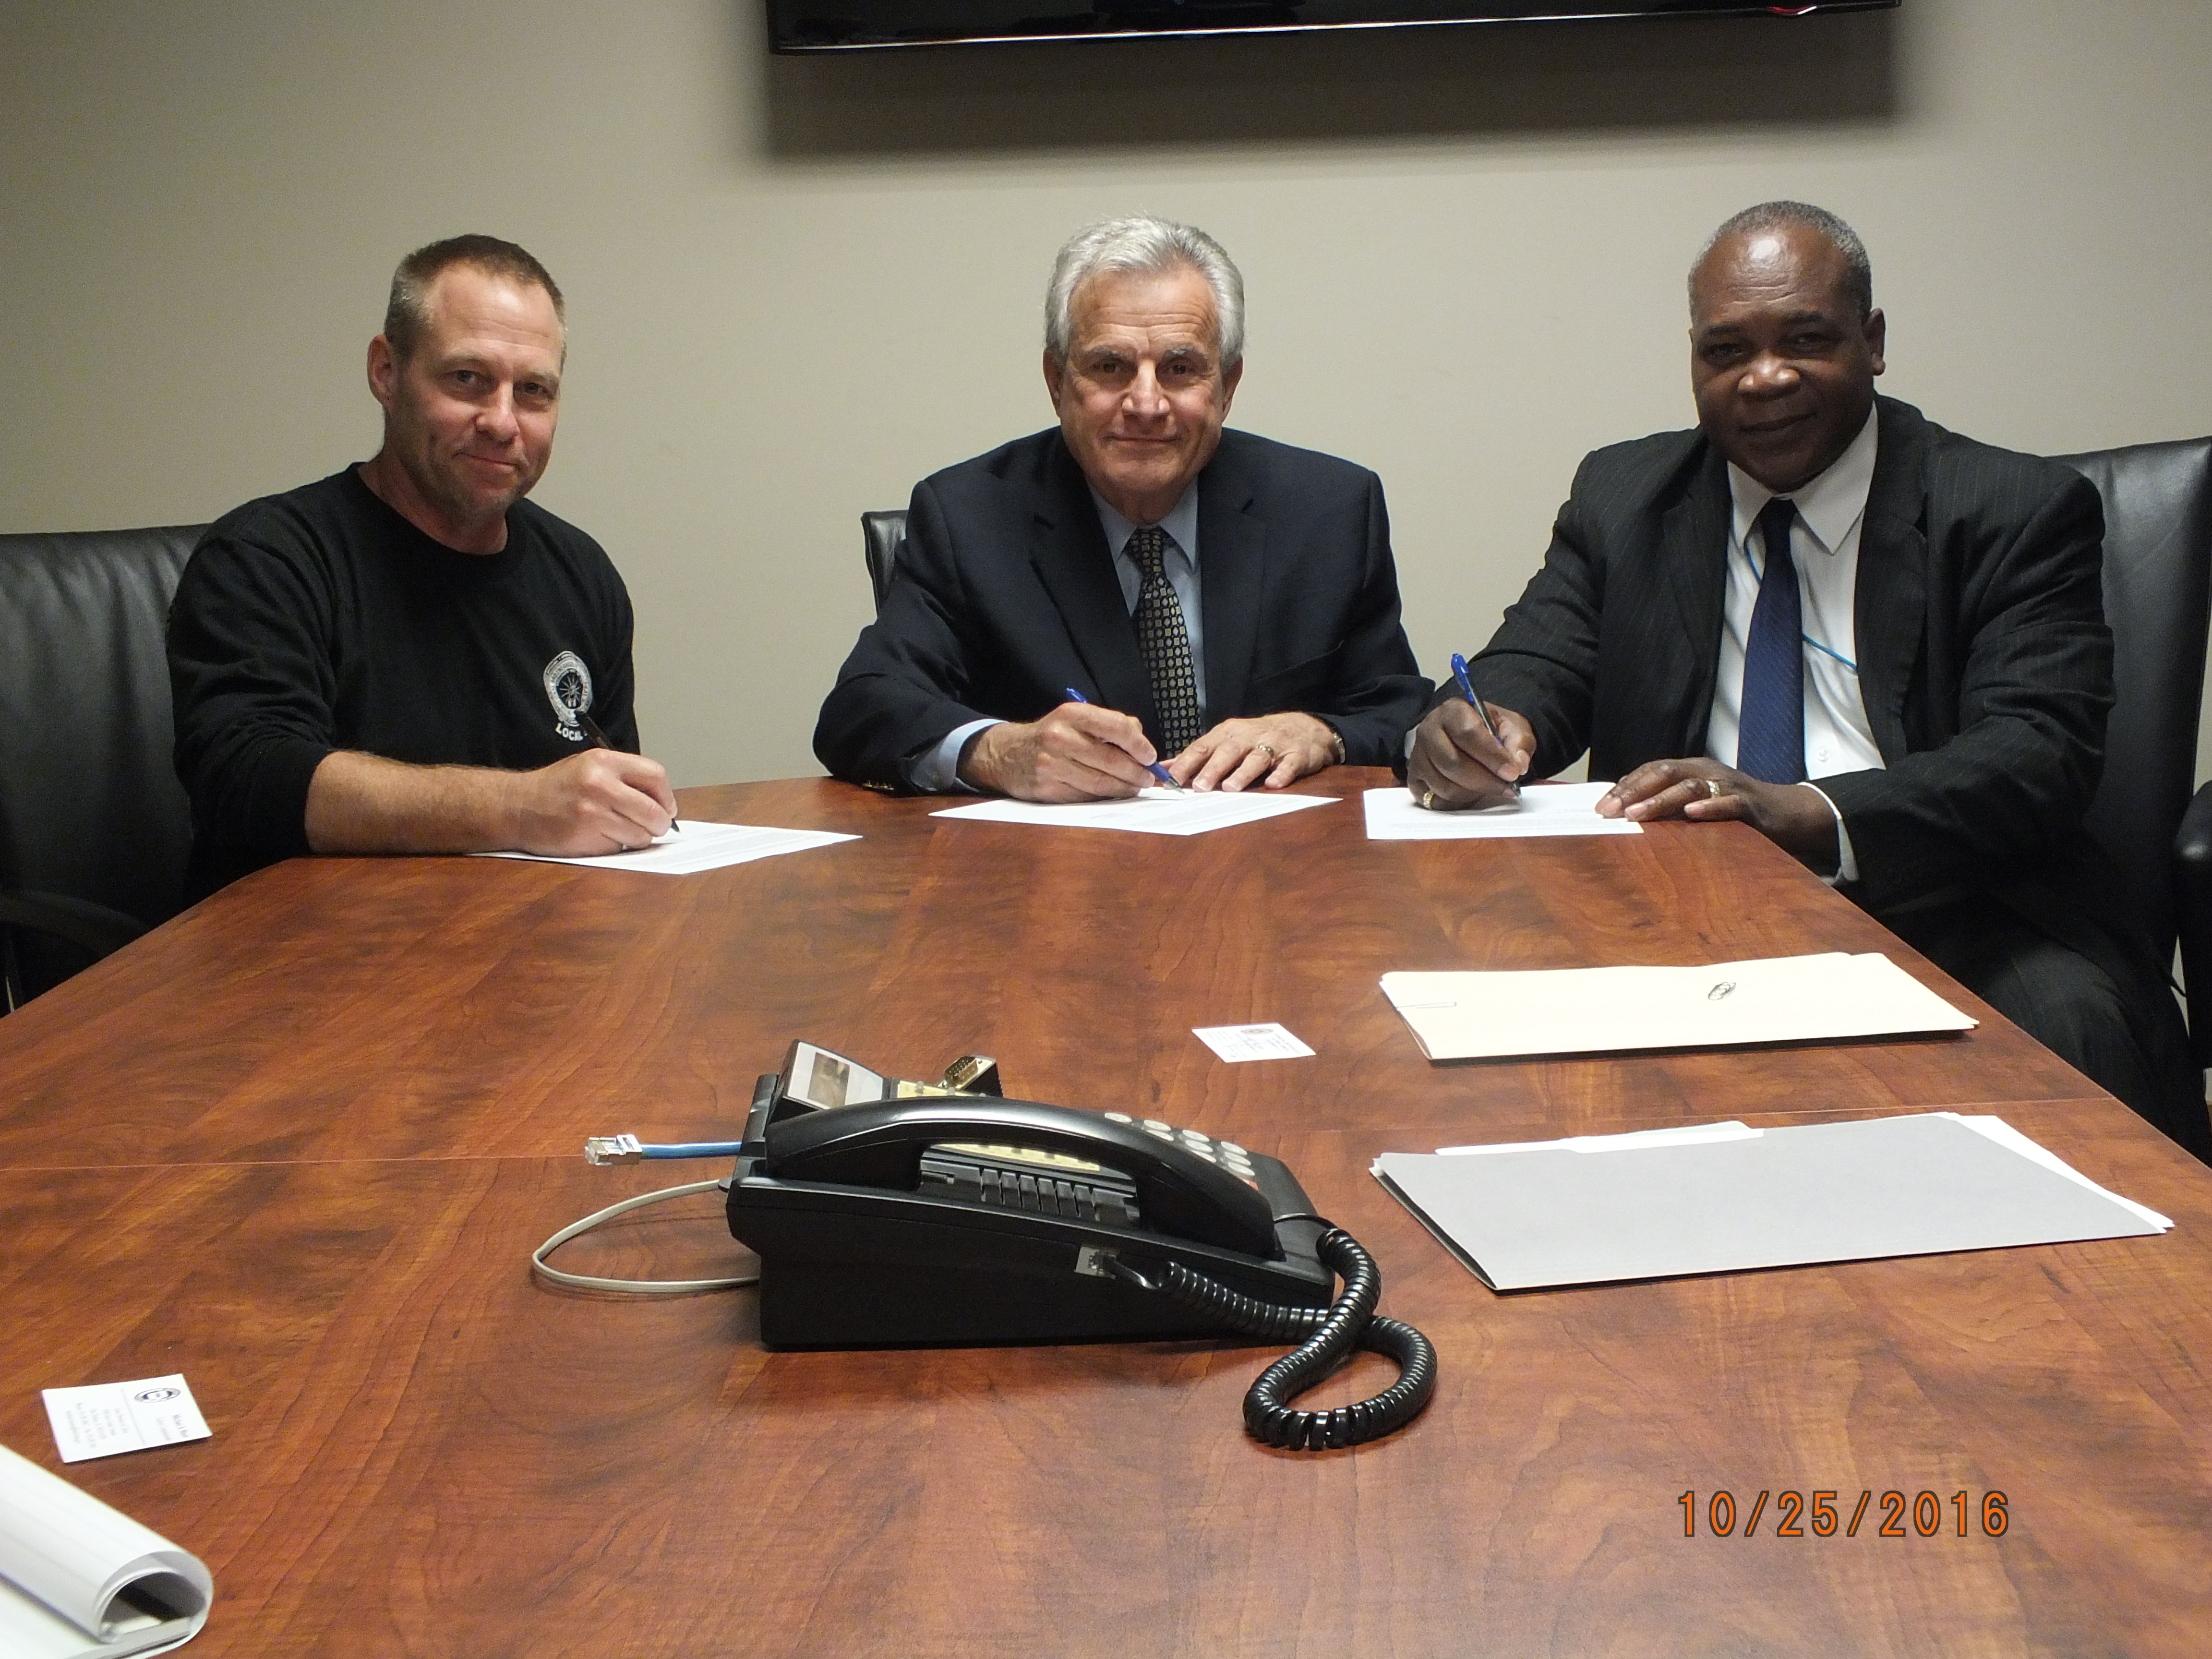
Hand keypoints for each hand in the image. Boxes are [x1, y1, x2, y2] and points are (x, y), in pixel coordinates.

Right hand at [509, 748, 677, 853]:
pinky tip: (599, 836)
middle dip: (660, 823)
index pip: (655, 776)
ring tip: (620, 829)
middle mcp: (599, 785)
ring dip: (638, 837)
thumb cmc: (558, 788)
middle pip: (654, 811)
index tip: (667, 808)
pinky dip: (616, 846)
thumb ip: (625, 778)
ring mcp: (592, 813)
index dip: (666, 796)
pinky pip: (619, 848)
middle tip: (654, 826)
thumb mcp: (590, 766)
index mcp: (604, 762)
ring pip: (640, 835)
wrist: (516, 807)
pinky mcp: (585, 838)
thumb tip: (663, 802)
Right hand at [960, 703, 1157, 801]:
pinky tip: (1112, 794)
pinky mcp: (1048, 788)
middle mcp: (1060, 737)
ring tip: (1134, 787)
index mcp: (1072, 714)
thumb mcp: (1076, 719)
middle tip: (1149, 779)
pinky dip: (1104, 797)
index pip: (1117, 727)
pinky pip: (1085, 796)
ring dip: (1124, 788)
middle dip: (1137, 772)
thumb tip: (1140, 738)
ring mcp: (1052, 765)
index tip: (1150, 756)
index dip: (1140, 745)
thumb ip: (1109, 724)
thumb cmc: (1051, 736)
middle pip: (1112, 760)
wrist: (1007, 755)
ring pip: (1101, 783)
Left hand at [1167, 712, 1337, 791]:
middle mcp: (1248, 737)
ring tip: (1230, 788)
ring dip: (1243, 773)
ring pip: (1256, 758)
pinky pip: (1288, 765)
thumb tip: (1164, 768)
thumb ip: (1197, 756)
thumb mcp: (1225, 741)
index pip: (1203, 747)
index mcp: (1227, 734)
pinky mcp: (1296, 755)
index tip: (1172, 779)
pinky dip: (1281, 774)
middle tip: (1199, 787)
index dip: (1187, 763)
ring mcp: (1273, 745)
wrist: (1302, 728)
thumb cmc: (1256, 738)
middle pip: (1228, 752)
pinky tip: (1273, 784)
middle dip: (1213, 769)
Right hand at [1405, 698, 1534, 809]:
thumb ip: (1519, 743)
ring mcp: (1418, 756)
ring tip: (1492, 789)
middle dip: (1485, 780)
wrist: (1465, 734)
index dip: (1492, 756)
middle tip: (1507, 788)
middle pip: (1453, 763)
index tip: (1512, 773)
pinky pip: (1435, 800)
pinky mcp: (1414, 779)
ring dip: (1474, 793)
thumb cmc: (1487, 730)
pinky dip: (1458, 803)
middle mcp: (1428, 731)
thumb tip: (1517, 765)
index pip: (1468, 734)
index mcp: (1452, 710)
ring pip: (1445, 786)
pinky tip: (1473, 794)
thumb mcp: (1511, 727)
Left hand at [1596, 759, 1839, 873]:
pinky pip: (1729, 803)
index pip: (1651, 770)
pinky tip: (1691, 814)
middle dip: (1634, 792)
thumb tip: (1626, 814)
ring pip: (1690, 787)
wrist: (1785, 812)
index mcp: (1691, 769)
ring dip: (1660, 801)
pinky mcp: (1749, 804)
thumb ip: (1668, 803)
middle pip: (1664, 773)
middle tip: (1609, 812)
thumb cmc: (1733, 809)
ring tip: (1636, 814)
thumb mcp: (1697, 802)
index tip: (1600, 807)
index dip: (1625, 786)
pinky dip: (1709, 808)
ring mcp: (1728, 785)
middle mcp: (1707, 771)